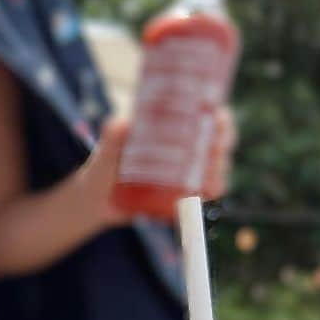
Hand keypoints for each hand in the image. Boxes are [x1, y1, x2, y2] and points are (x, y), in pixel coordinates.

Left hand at [81, 108, 236, 228]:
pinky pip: (206, 193)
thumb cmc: (102, 168)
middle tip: (213, 152)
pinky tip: (209, 194)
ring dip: (219, 171)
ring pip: (216, 167)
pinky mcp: (184, 194)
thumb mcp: (105, 151)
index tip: (219, 121)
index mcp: (173, 129)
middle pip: (217, 142)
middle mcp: (185, 148)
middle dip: (222, 146)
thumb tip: (123, 123)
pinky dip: (212, 192)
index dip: (220, 118)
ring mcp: (187, 172)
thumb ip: (111, 136)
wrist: (96, 202)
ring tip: (209, 179)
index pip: (205, 117)